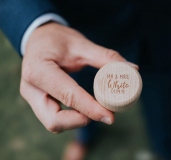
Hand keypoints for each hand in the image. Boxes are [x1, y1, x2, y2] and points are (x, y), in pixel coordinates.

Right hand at [20, 22, 134, 132]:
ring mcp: (32, 98)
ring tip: (96, 108)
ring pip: (54, 123)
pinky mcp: (38, 102)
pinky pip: (55, 118)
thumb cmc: (57, 39)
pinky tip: (86, 108)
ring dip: (77, 121)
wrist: (38, 38)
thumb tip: (133, 69)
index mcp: (39, 70)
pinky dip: (73, 117)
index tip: (111, 116)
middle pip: (54, 121)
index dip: (91, 108)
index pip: (67, 95)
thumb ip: (106, 57)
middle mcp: (31, 89)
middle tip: (103, 112)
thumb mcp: (81, 44)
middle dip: (81, 120)